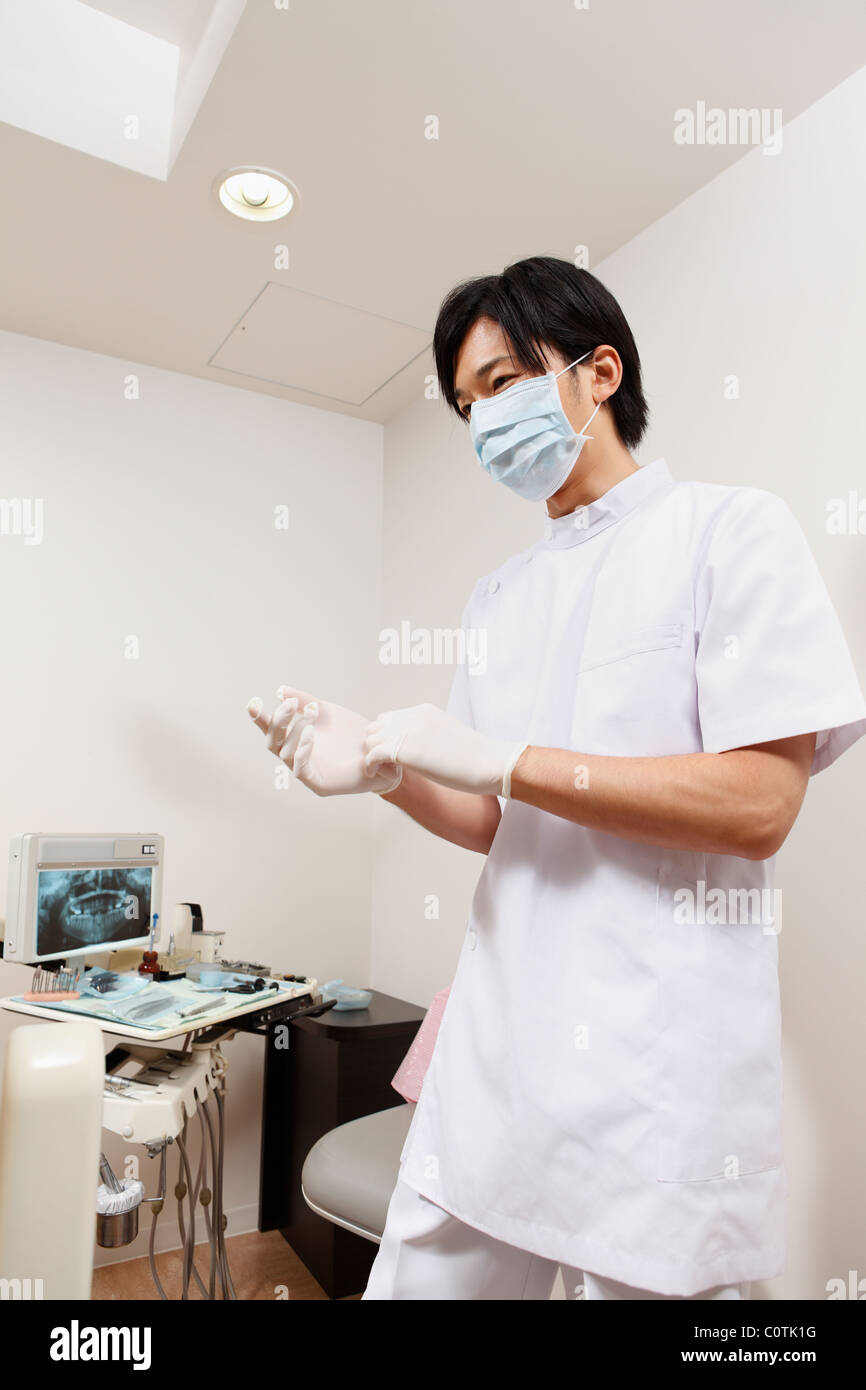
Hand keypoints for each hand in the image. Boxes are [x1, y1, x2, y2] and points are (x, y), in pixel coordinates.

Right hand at [248, 686, 402, 795]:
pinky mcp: (317, 784)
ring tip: (308, 714)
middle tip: (289, 704)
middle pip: (273, 742)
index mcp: (296, 740)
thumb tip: (280, 690)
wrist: (382, 754)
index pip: (273, 730)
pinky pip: (301, 769)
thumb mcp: (329, 713)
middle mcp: (296, 757)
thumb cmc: (353, 735)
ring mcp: (306, 771)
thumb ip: (305, 701)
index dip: (260, 718)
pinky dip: (301, 751)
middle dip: (278, 722)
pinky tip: (309, 735)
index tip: (252, 702)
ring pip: (285, 753)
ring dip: (295, 731)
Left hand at [364, 702, 527, 796]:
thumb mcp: (446, 736)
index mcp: (423, 711)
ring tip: (388, 771)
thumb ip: (427, 736)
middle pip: (375, 727)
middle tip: (388, 765)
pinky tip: (384, 777)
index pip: (389, 719)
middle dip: (377, 745)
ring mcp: (407, 731)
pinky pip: (371, 755)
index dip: (387, 738)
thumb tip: (418, 750)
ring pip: (370, 740)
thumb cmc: (475, 757)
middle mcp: (412, 716)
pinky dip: (372, 767)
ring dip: (373, 756)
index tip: (396, 757)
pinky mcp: (404, 749)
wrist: (489, 763)